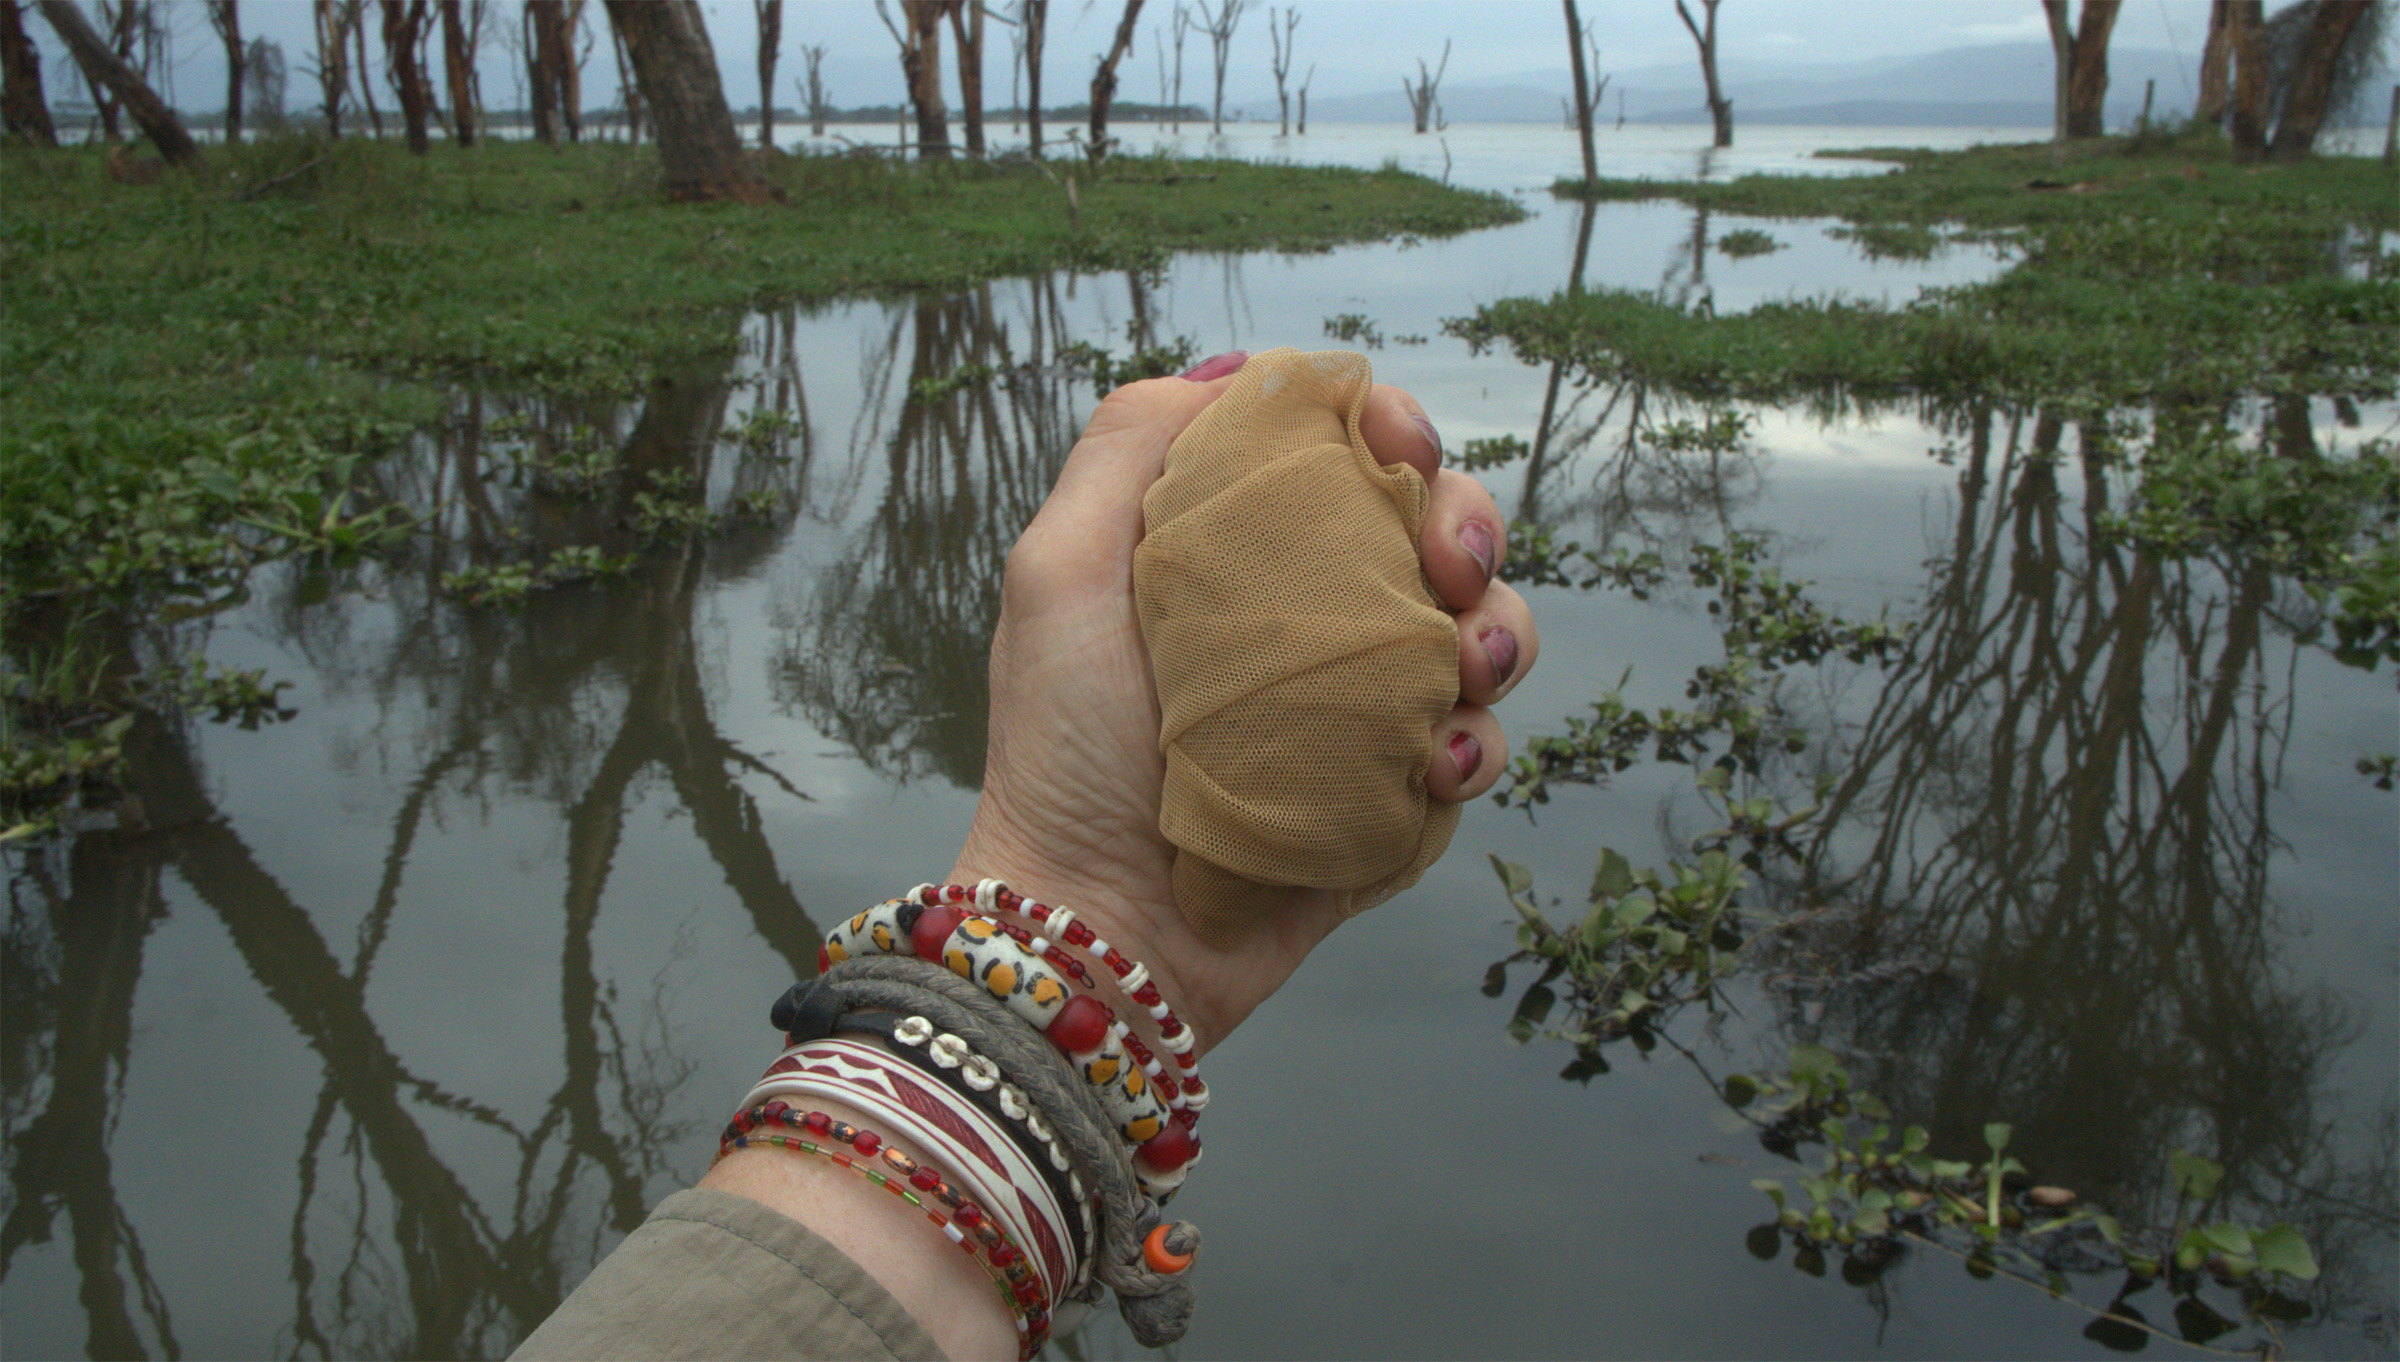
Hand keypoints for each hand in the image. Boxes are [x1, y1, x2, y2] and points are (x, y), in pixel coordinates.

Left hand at [946, 353, 1539, 1050]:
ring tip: (1459, 672)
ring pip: (1483, 631)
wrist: (1101, 926)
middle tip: (1451, 566)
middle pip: (1436, 529)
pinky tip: (1430, 765)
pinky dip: (1475, 746)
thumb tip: (1239, 370)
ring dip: (1497, 633)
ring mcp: (1358, 707)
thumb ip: (1129, 447)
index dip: (1392, 430)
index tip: (1399, 446)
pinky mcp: (1393, 796)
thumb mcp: (1058, 573)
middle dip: (1469, 524)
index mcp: (1237, 549)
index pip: (1345, 454)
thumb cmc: (1065, 751)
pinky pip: (1478, 745)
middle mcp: (1307, 616)